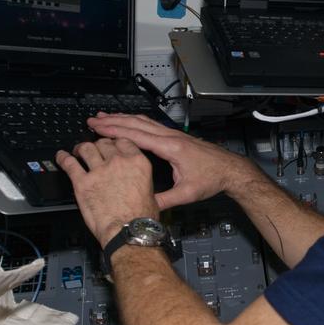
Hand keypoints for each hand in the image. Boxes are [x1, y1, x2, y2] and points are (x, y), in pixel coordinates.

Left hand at [56, 137, 157, 244]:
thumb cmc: (141, 219)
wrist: (128, 232)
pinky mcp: (82, 183)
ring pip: (86, 148)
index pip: (123, 142)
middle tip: (95, 149)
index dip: (115, 142)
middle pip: (104, 143)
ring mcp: (99, 171)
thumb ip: (141, 180)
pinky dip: (63, 158)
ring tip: (78, 150)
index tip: (112, 145)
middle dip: (98, 145)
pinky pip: (70, 165)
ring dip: (81, 148)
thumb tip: (138, 183)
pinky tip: (61, 156)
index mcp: (137, 163)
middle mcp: (117, 162)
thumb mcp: (151, 193)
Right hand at [87, 113, 260, 209]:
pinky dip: (135, 121)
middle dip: (113, 121)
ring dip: (123, 118)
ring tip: (105, 117)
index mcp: (171, 148)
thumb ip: (165, 200)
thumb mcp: (187, 194)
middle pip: (136, 124)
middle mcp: (171, 137)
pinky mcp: (175, 136)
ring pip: (143, 121)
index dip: (115, 131)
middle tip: (93, 119)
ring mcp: (173, 134)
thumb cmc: (211, 179)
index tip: (98, 128)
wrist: (230, 169)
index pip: (137, 136)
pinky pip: (151, 125)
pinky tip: (128, 122)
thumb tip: (145, 207)